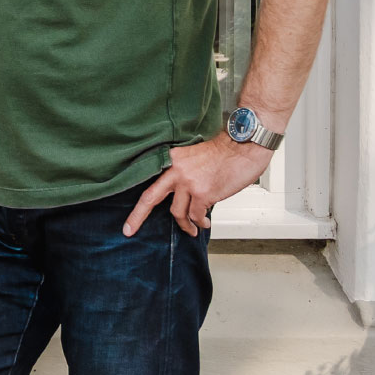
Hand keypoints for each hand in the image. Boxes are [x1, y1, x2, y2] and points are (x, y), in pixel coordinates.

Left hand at [122, 134, 271, 236]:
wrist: (244, 144)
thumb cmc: (225, 149)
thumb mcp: (193, 155)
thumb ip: (182, 171)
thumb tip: (180, 193)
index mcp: (171, 159)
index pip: (150, 180)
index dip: (139, 196)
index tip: (129, 206)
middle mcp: (176, 170)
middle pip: (150, 197)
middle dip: (137, 216)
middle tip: (129, 230)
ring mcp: (188, 183)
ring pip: (177, 212)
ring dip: (184, 225)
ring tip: (192, 229)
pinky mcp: (203, 193)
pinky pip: (196, 216)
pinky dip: (200, 223)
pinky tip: (203, 224)